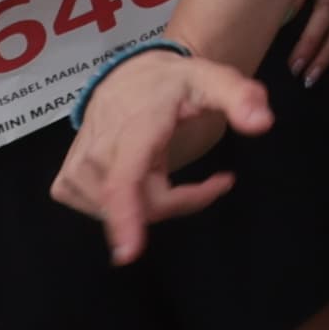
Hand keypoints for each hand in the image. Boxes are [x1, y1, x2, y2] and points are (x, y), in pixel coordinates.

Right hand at [46, 49, 263, 262]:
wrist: (129, 77)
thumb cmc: (174, 82)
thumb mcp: (215, 79)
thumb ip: (242, 98)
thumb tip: (263, 124)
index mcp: (133, 129)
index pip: (123, 180)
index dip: (125, 217)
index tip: (129, 253)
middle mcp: (96, 152)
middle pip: (142, 205)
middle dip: (183, 199)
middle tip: (216, 179)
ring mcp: (74, 171)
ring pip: (127, 213)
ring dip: (158, 202)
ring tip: (171, 169)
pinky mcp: (65, 184)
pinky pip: (105, 212)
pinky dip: (132, 208)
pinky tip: (142, 180)